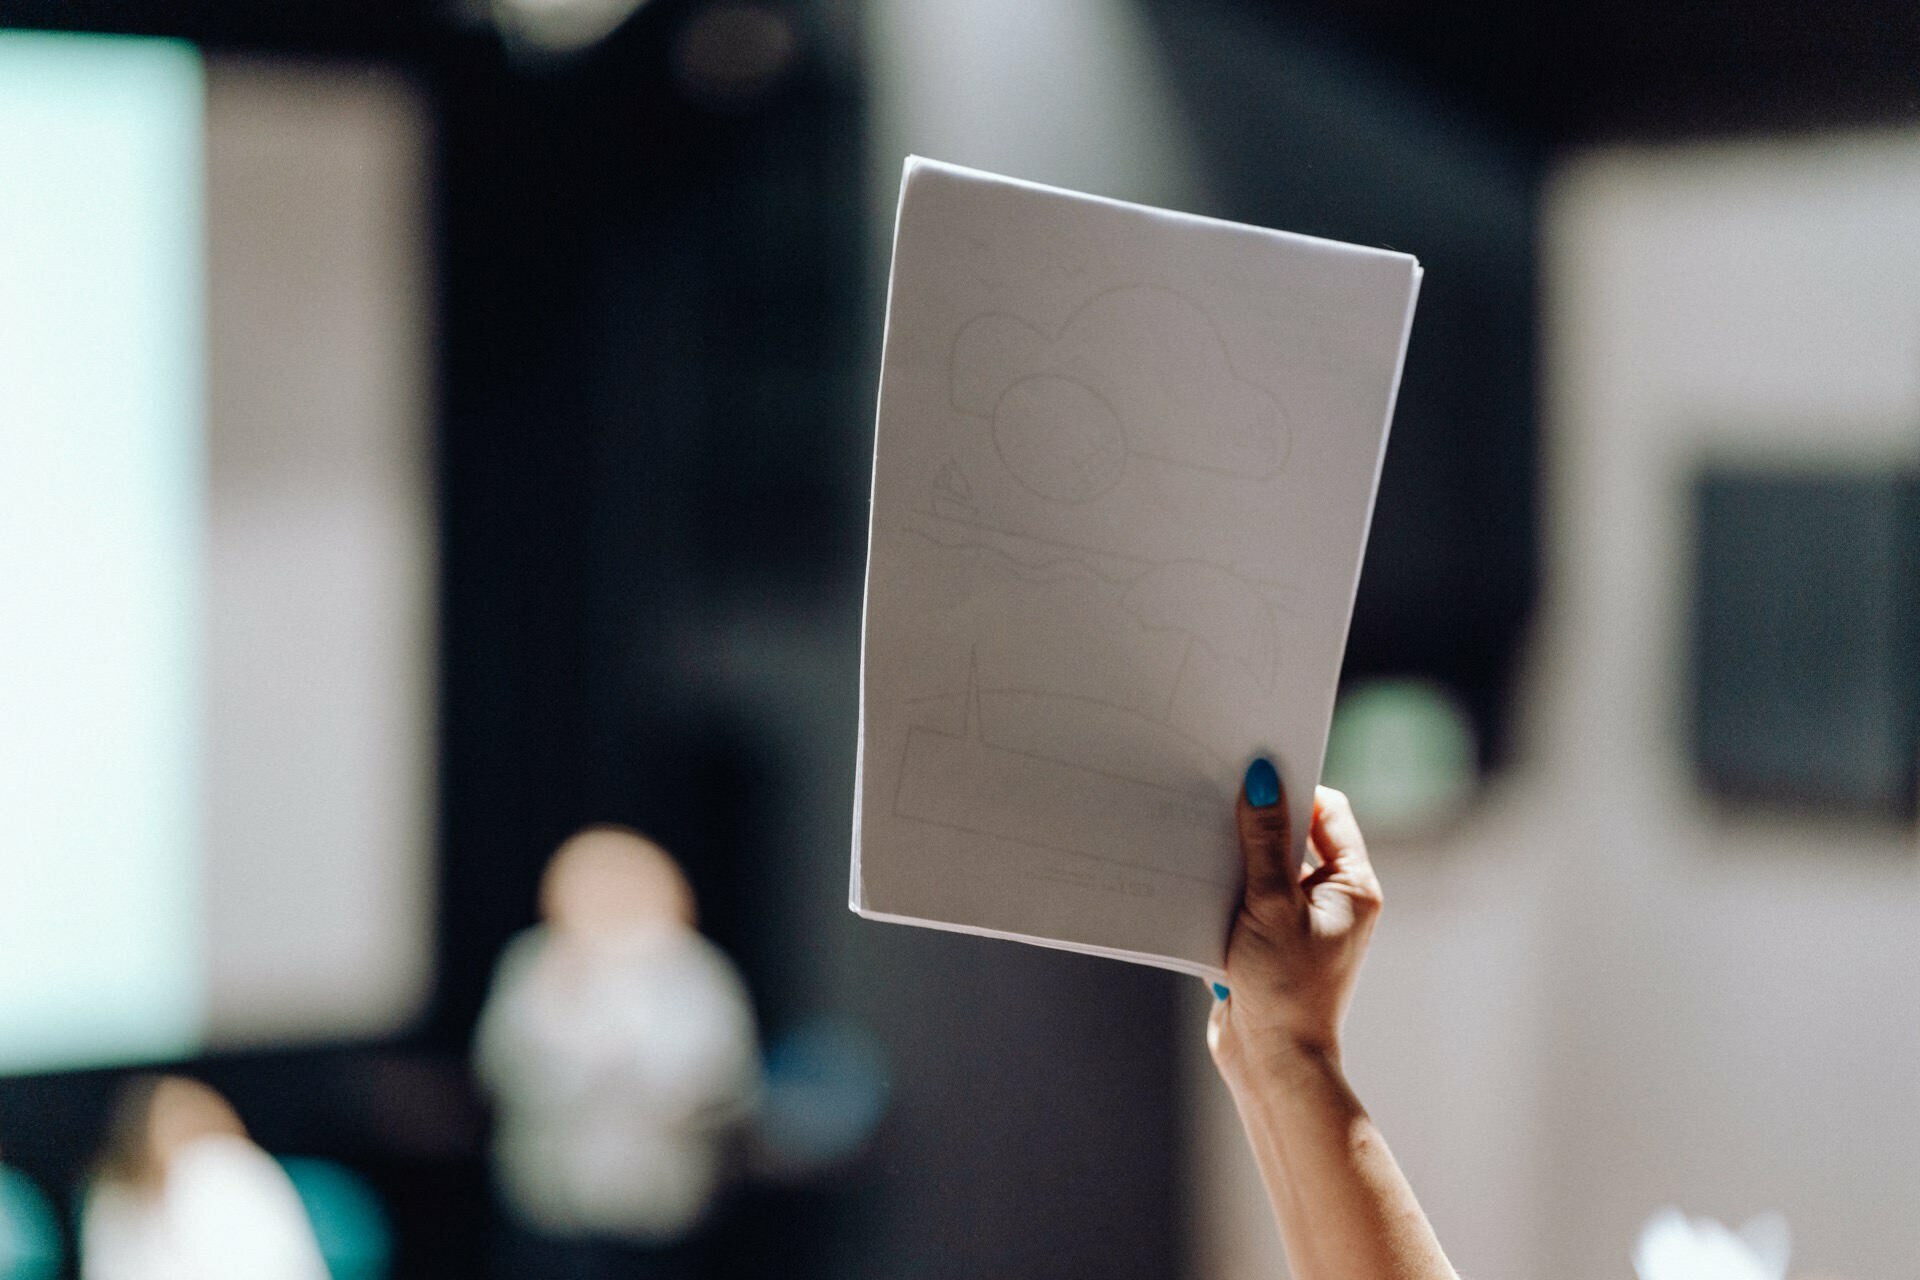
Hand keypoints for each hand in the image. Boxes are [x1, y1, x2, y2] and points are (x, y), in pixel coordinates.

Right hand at [1209, 761, 1382, 1078]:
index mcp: (1353, 886)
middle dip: (1252, 821)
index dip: (1291, 789)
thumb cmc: (1286, 992)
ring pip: (1260, 866)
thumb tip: (1261, 779)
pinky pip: (1241, 897)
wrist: (1271, 1066)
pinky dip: (1219, 889)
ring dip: (1230, 856)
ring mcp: (1297, 921)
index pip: (1327, 811)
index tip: (1248, 774)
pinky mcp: (1264, 940)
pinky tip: (1188, 881)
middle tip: (1213, 797)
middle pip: (1290, 834)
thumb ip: (1263, 841)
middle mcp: (1331, 899)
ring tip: (1193, 838)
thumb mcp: (1271, 906)